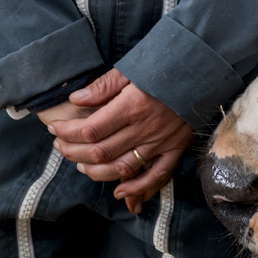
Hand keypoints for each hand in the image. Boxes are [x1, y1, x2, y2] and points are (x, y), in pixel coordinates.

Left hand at [43, 69, 192, 213]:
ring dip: (96, 172)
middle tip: (61, 147)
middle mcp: (145, 128)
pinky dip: (138, 188)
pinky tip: (120, 192)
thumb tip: (76, 99)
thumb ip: (103, 86)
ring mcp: (161, 142)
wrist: (201, 70)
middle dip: (73, 152)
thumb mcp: (131, 68)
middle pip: (100, 151)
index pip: (91, 129)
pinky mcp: (175, 149)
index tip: (55, 129)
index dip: (68, 133)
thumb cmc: (164, 66)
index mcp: (132, 106)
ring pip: (122, 168)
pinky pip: (156, 176)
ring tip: (81, 165)